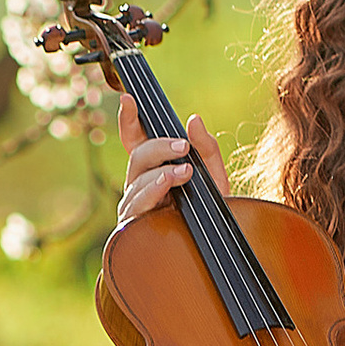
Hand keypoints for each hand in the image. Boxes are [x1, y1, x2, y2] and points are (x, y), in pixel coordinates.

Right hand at [114, 95, 228, 227]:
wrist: (217, 247)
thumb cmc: (210, 210)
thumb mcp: (214, 175)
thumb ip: (206, 148)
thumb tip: (194, 119)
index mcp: (153, 168)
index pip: (135, 139)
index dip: (129, 119)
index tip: (128, 98)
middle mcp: (139, 184)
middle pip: (138, 157)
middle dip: (159, 148)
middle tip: (183, 147)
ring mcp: (135, 206)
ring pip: (136, 181)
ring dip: (160, 173)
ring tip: (184, 172)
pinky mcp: (135, 227)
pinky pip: (136, 206)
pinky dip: (151, 193)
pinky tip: (165, 186)